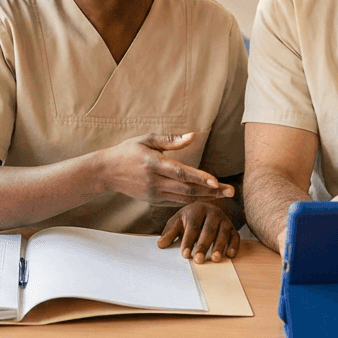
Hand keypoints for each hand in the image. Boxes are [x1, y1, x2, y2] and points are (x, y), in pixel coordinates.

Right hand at [96, 133, 233, 205]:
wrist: (106, 172)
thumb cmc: (128, 151)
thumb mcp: (147, 139)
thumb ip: (171, 140)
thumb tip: (193, 135)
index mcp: (154, 164)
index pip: (181, 173)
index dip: (200, 178)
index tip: (216, 181)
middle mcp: (155, 182)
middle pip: (187, 188)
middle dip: (211, 191)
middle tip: (230, 191)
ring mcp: (154, 194)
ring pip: (184, 198)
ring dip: (205, 197)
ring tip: (223, 195)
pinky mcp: (153, 201)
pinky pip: (176, 202)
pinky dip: (191, 200)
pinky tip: (205, 197)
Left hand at [158, 201, 239, 262]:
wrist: (206, 209)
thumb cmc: (189, 219)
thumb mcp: (177, 222)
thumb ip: (169, 233)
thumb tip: (160, 245)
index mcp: (197, 210)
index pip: (193, 226)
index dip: (188, 241)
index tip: (185, 255)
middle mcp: (213, 213)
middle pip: (208, 230)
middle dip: (203, 246)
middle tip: (198, 260)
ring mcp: (224, 220)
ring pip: (223, 234)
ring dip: (219, 247)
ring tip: (214, 259)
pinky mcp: (233, 228)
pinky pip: (235, 236)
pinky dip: (234, 246)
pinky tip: (230, 255)